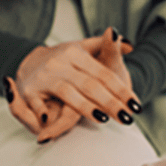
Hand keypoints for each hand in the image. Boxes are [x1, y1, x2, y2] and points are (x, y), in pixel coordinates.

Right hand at [7, 28, 135, 142]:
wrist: (29, 61)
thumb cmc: (64, 59)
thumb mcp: (83, 49)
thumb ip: (107, 47)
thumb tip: (129, 44)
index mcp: (74, 52)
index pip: (103, 74)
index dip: (121, 90)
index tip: (136, 106)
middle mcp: (59, 63)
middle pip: (90, 85)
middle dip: (110, 103)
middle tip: (127, 118)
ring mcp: (45, 76)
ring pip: (68, 93)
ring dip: (86, 107)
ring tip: (104, 119)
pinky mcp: (30, 90)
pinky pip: (38, 103)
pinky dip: (43, 111)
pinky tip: (51, 121)